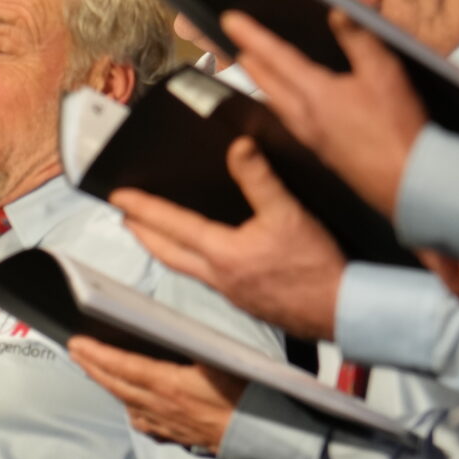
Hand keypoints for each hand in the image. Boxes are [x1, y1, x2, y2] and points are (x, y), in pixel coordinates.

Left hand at [68, 336, 246, 449]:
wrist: (264, 435)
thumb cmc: (248, 395)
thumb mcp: (220, 359)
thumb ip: (192, 343)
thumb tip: (168, 329)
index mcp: (169, 385)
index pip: (122, 366)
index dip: (97, 355)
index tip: (77, 344)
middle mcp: (161, 406)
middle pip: (117, 385)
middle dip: (93, 367)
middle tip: (76, 352)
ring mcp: (167, 424)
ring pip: (127, 403)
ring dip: (108, 386)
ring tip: (95, 371)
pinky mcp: (177, 435)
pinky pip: (145, 422)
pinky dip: (132, 409)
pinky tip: (130, 405)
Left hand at [108, 139, 344, 338]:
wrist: (340, 311)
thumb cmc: (316, 266)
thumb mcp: (288, 213)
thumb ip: (260, 179)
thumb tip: (239, 146)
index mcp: (222, 253)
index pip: (172, 225)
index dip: (143, 208)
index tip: (118, 197)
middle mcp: (218, 276)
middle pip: (167, 252)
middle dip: (143, 234)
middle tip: (124, 218)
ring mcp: (230, 292)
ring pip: (185, 267)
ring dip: (165, 249)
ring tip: (153, 235)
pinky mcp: (245, 301)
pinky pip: (207, 279)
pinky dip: (193, 263)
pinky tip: (203, 259)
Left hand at [222, 8, 426, 217]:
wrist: (404, 182)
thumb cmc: (396, 126)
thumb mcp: (383, 72)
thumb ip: (359, 39)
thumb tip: (337, 11)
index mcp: (315, 93)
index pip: (277, 56)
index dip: (252, 35)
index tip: (228, 20)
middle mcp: (304, 115)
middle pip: (268, 83)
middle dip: (250, 61)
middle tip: (234, 45)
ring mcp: (310, 136)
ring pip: (275, 103)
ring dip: (260, 82)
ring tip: (251, 69)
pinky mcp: (321, 151)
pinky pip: (288, 120)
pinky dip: (278, 103)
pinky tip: (285, 106)